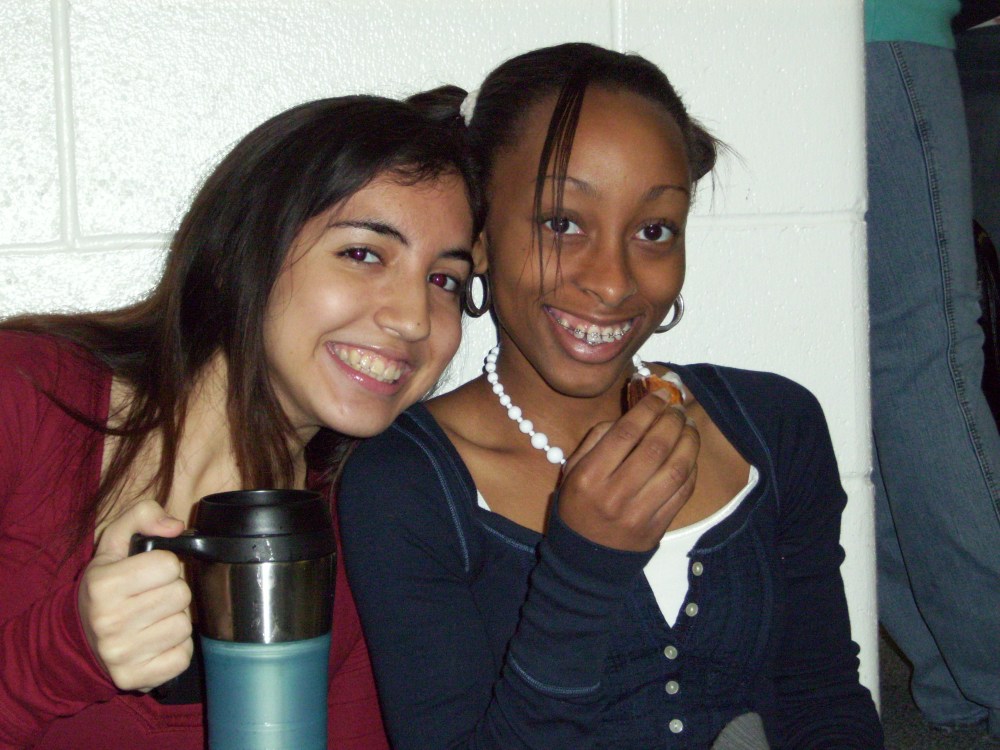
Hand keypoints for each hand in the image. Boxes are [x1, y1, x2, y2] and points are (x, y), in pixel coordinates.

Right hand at [78, 500, 192, 691]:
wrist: (76, 640)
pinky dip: (177, 648)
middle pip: (181, 595)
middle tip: (153, 596)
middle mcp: (109, 621)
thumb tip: (175, 526)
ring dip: (175, 620)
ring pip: (185, 626)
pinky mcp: (136, 679)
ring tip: (154, 618)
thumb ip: (141, 516)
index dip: (165, 565)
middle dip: (173, 592)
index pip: (169, 564)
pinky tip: (156, 641)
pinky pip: (184, 656)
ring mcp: (122, 654)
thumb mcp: (113, 545)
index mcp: (103, 585)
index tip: (150, 573)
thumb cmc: (103, 587)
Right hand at [558, 390, 698, 551]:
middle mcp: (615, 494)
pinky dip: (692, 467)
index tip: (659, 394)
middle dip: (671, 420)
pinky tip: (690, 453)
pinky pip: (683, 491)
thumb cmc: (578, 506)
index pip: (625, 434)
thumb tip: (632, 415)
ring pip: (676, 468)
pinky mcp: (658, 527)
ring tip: (689, 426)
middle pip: (655, 447)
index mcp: (589, 477)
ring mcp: (639, 513)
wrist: (586, 561)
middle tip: (677, 407)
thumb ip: (596, 439)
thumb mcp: (572, 471)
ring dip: (688, 441)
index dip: (647, 409)